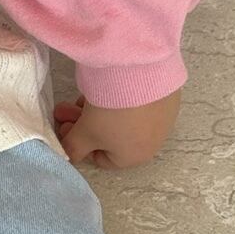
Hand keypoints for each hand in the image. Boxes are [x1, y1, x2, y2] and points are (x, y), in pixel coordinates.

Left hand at [53, 87, 181, 168]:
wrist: (140, 75)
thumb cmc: (110, 112)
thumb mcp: (83, 133)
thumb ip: (72, 148)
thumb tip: (68, 154)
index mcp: (134, 158)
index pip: (100, 158)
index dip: (79, 143)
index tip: (66, 125)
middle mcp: (153, 143)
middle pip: (111, 137)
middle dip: (86, 124)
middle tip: (67, 108)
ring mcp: (163, 119)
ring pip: (126, 120)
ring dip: (103, 111)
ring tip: (86, 96)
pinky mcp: (168, 97)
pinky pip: (141, 103)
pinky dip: (125, 97)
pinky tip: (112, 86)